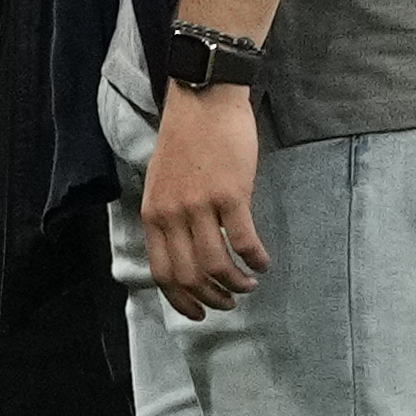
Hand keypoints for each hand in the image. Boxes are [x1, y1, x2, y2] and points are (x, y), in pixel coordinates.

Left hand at [138, 79, 270, 318]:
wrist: (202, 102)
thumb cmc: (186, 143)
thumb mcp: (162, 183)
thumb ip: (169, 217)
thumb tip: (184, 252)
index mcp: (152, 213)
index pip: (160, 271)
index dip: (180, 299)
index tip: (198, 313)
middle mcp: (171, 214)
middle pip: (188, 275)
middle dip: (211, 298)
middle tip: (230, 302)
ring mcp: (199, 205)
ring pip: (216, 265)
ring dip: (236, 284)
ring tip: (249, 284)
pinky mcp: (230, 195)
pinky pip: (244, 241)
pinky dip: (256, 259)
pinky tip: (263, 262)